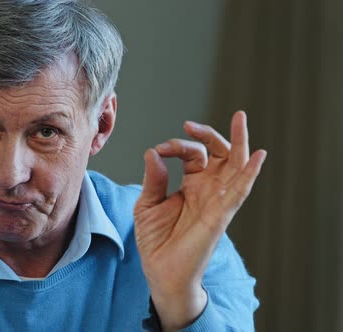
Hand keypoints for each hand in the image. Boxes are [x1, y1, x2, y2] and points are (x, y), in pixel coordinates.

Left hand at [133, 111, 265, 330]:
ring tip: (240, 118)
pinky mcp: (221, 215)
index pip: (194, 154)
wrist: (160, 271)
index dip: (177, 146)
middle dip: (209, 135)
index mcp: (192, 185)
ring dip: (239, 142)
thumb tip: (154, 152)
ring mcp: (217, 201)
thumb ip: (153, 179)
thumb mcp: (147, 204)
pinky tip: (258, 155)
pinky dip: (250, 172)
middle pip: (220, 154)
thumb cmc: (156, 240)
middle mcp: (209, 190)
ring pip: (236, 166)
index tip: (159, 150)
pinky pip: (240, 191)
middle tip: (189, 126)